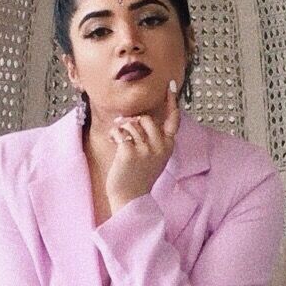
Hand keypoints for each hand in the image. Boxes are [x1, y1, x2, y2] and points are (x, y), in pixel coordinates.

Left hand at [98, 81, 180, 211]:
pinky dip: (114, 134)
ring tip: (118, 138)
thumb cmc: (138, 177)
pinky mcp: (130, 152)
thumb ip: (150, 138)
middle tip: (124, 127)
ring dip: (122, 128)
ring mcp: (146, 150)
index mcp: (168, 146)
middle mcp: (160, 147)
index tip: (170, 86)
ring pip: (132, 123)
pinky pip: (120, 131)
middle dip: (133, 120)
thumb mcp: (153, 157)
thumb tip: (134, 118)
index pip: (173, 120)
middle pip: (147, 118)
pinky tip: (112, 141)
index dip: (171, 102)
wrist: (130, 199)